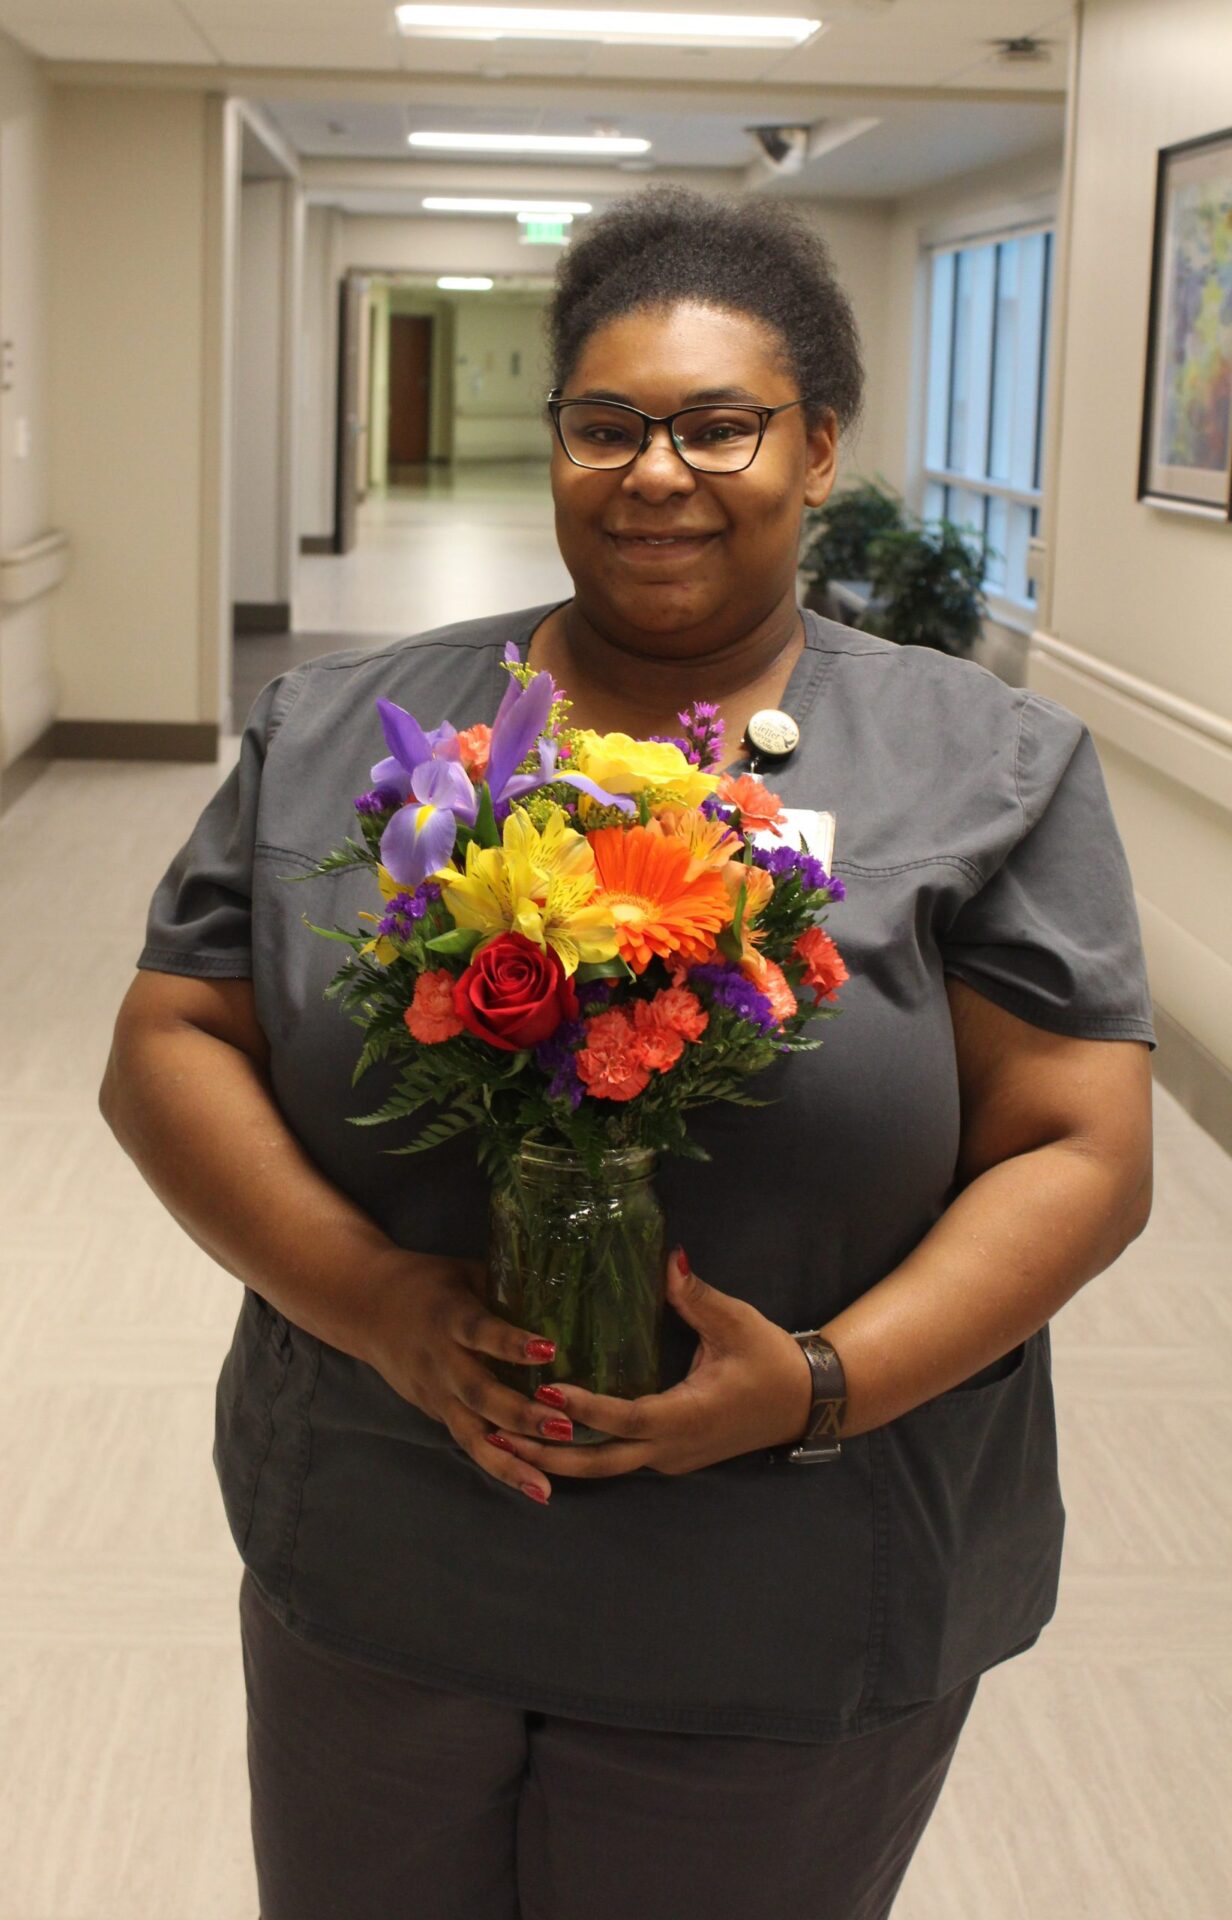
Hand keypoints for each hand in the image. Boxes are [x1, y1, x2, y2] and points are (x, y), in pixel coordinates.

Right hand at [363, 1251, 563, 1504]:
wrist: (364, 1306)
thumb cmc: (427, 1283)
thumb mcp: (464, 1273)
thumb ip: (507, 1287)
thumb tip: (567, 1292)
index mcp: (448, 1316)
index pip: (479, 1331)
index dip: (511, 1342)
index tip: (549, 1349)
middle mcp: (439, 1360)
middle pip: (478, 1392)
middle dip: (520, 1414)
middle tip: (563, 1428)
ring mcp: (434, 1392)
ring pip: (470, 1432)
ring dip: (509, 1461)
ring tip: (544, 1487)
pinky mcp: (434, 1412)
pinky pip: (468, 1441)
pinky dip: (498, 1464)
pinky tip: (530, 1486)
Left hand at [485, 1247, 814, 1487]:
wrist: (804, 1403)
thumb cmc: (769, 1359)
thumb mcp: (736, 1322)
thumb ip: (697, 1295)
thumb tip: (668, 1259)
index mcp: (688, 1415)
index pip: (626, 1418)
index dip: (585, 1408)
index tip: (546, 1391)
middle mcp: (673, 1447)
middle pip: (602, 1461)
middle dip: (548, 1452)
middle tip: (500, 1432)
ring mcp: (670, 1458)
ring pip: (607, 1466)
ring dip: (558, 1457)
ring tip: (506, 1437)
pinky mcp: (669, 1456)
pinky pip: (619, 1459)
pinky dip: (582, 1451)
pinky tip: (547, 1434)